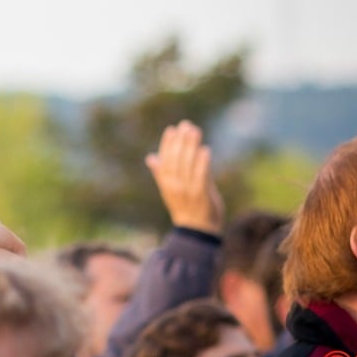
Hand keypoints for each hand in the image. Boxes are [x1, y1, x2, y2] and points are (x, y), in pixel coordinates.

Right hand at [145, 120, 223, 234]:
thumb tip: (150, 157)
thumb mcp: (169, 190)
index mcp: (165, 183)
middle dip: (181, 140)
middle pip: (176, 159)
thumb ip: (161, 173)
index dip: (167, 144)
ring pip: (188, 164)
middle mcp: (174, 186)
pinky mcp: (201, 195)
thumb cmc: (184, 208)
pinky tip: (205, 150)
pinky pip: (201, 176)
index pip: (164, 160)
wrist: (197, 231)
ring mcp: (187, 191)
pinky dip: (203, 163)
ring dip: (192, 146)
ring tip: (195, 131)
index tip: (172, 129)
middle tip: (186, 125)